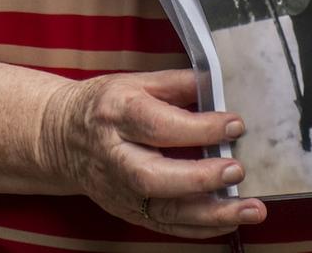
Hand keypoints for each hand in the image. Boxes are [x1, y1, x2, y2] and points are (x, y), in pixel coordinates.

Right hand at [38, 69, 264, 237]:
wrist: (61, 137)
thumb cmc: (104, 106)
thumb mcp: (135, 82)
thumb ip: (177, 84)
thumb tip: (218, 84)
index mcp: (116, 114)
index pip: (157, 125)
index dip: (199, 127)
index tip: (234, 125)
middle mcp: (114, 155)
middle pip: (153, 176)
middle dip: (199, 177)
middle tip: (237, 170)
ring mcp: (118, 189)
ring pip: (163, 210)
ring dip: (210, 214)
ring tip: (250, 209)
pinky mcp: (126, 210)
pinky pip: (165, 226)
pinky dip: (199, 228)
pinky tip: (229, 221)